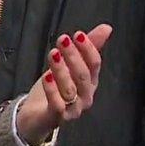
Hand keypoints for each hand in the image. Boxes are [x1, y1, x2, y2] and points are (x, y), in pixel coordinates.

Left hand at [16, 24, 113, 144]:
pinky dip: (52, 90)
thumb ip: (87, 47)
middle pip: (83, 76)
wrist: (37, 115)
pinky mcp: (57, 117)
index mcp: (90, 82)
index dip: (88, 49)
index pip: (95, 65)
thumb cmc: (56, 88)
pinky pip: (57, 105)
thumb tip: (107, 28)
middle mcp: (85, 96)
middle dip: (74, 56)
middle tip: (62, 40)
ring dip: (62, 70)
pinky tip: (46, 76)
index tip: (77, 34)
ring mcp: (73, 109)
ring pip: (71, 89)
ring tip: (53, 54)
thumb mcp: (69, 64)